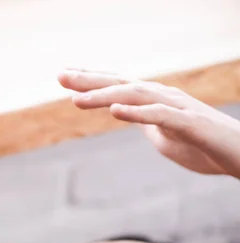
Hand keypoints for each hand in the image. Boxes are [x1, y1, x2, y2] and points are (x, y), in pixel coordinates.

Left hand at [58, 69, 239, 178]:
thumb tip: (125, 115)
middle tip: (60, 75)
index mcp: (154, 101)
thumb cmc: (202, 147)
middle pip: (121, 84)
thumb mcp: (163, 136)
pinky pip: (160, 116)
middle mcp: (163, 97)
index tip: (64, 77)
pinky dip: (137, 113)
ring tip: (77, 99)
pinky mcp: (189, 123)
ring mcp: (177, 108)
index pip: (118, 85)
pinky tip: (115, 110)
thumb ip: (143, 123)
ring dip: (105, 95)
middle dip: (89, 80)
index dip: (91, 81)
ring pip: (136, 95)